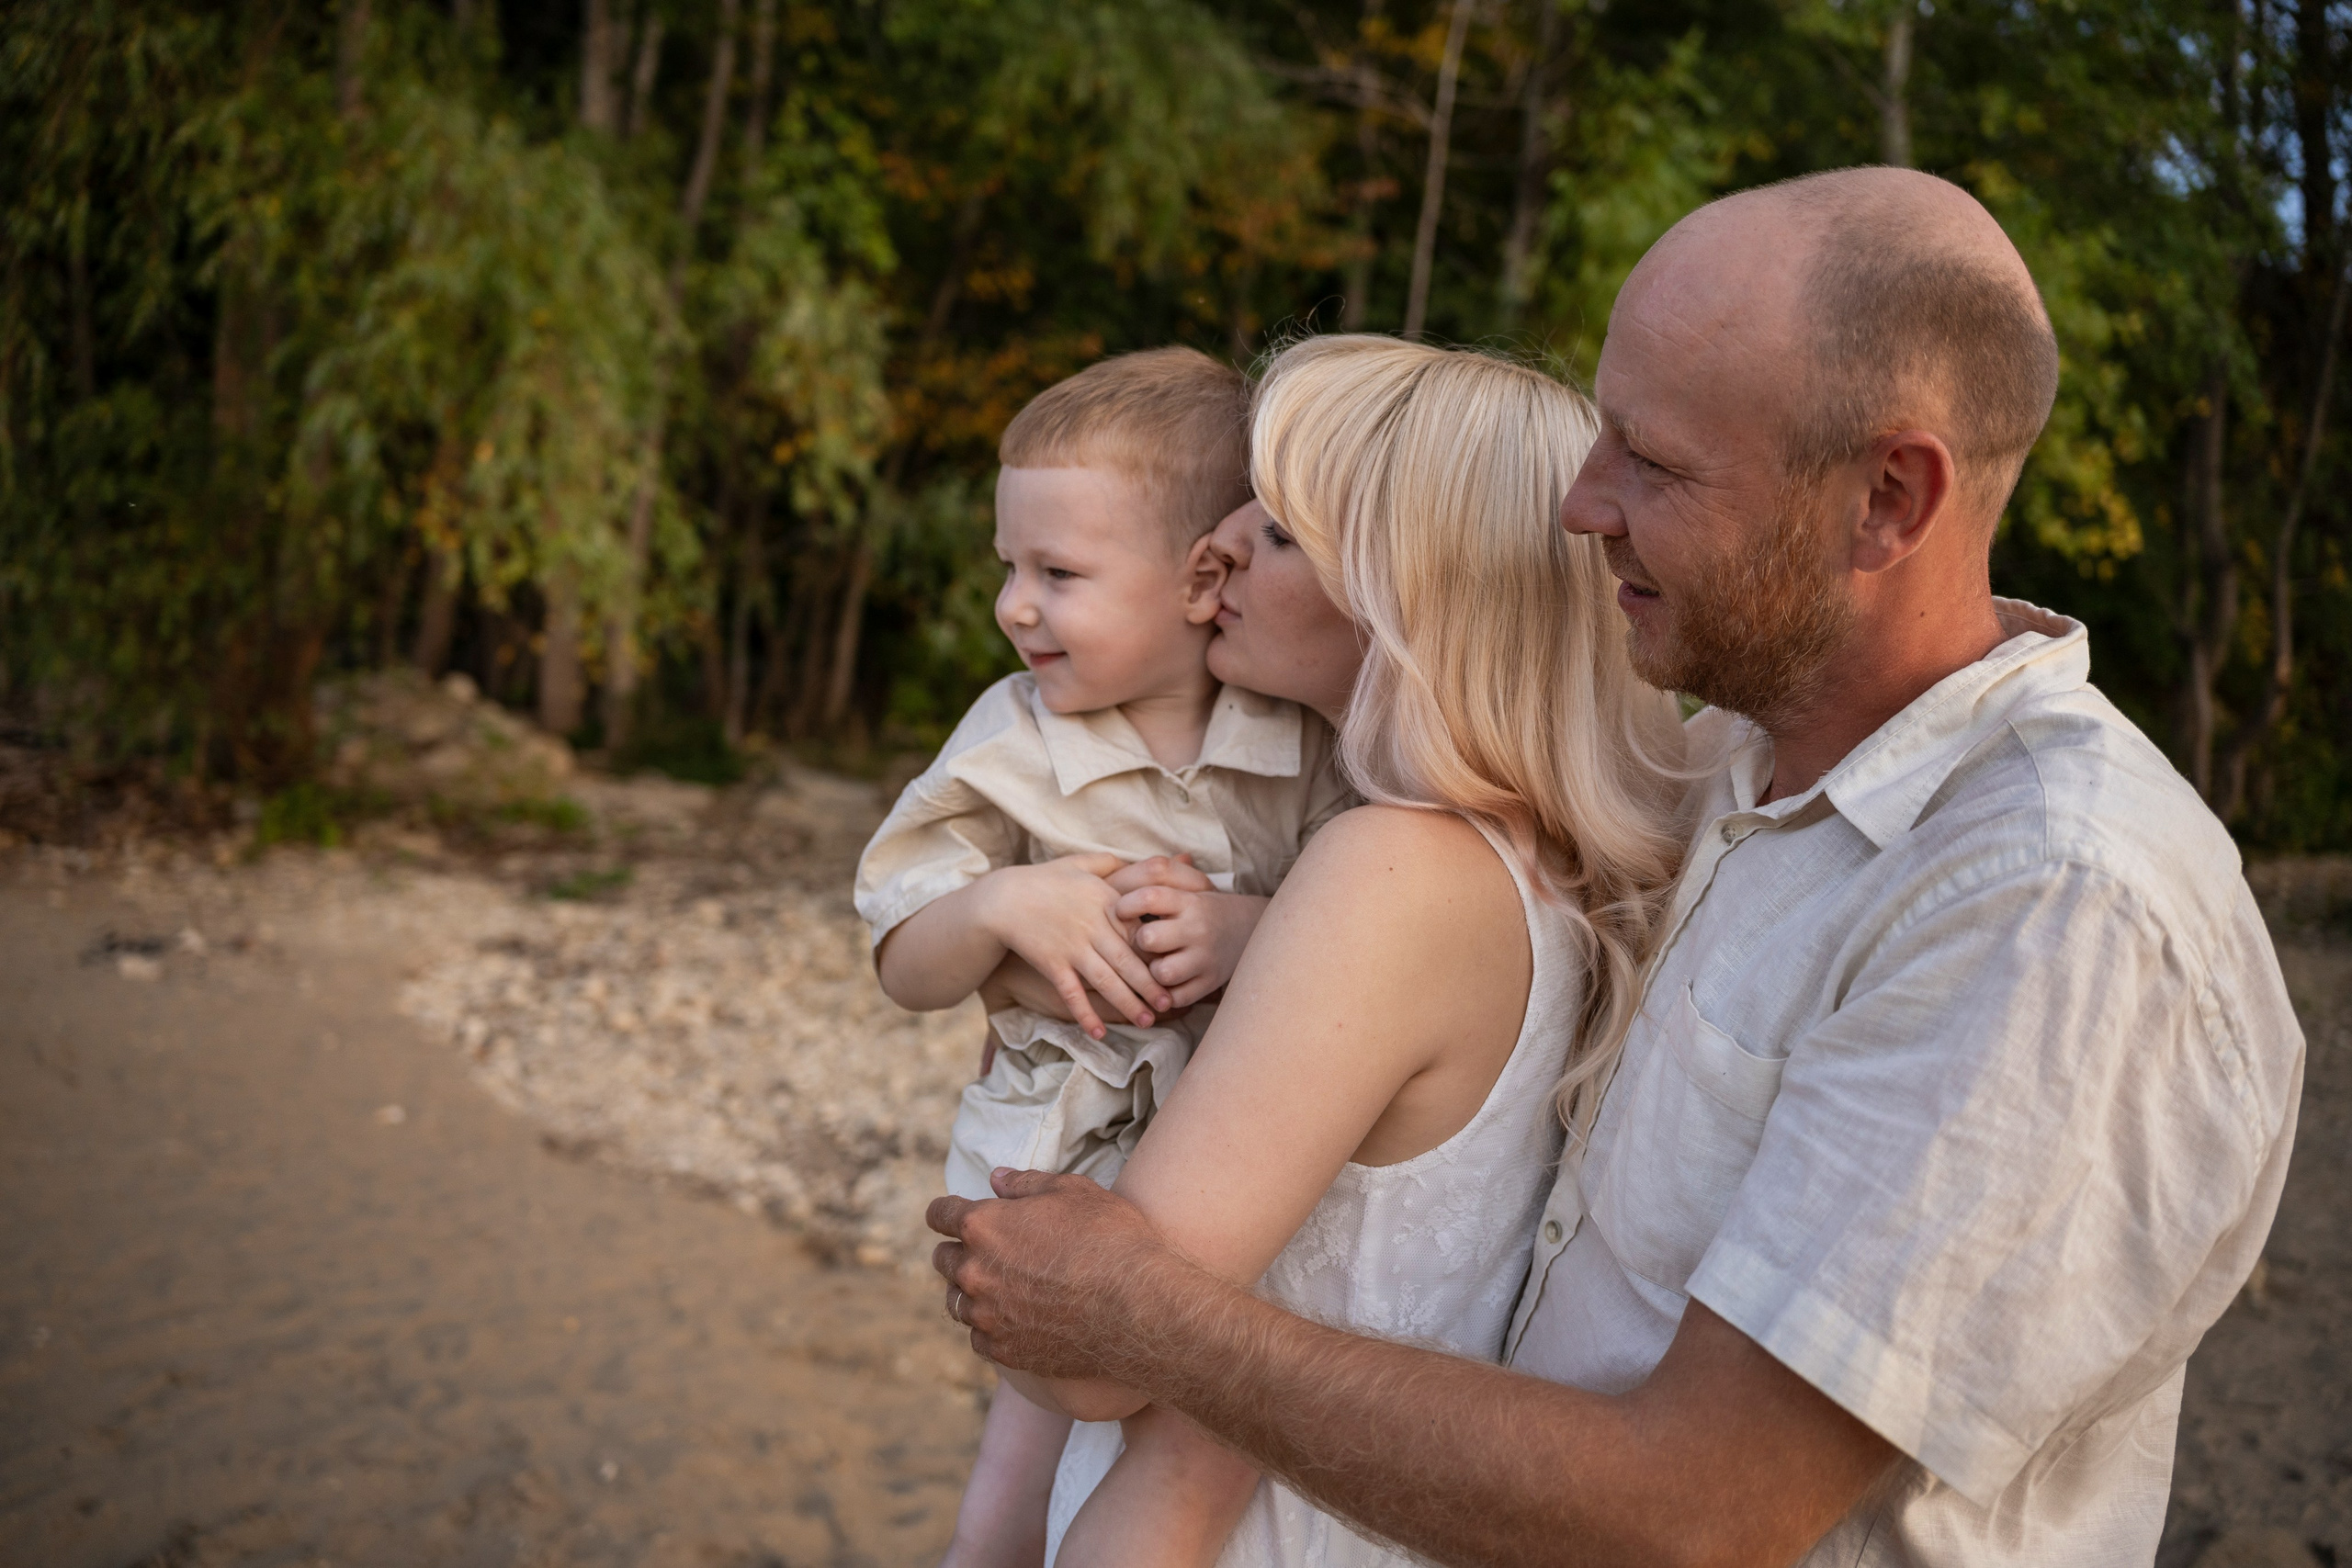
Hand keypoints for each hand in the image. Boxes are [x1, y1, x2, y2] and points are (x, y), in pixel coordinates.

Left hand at [930, 1168, 1202, 1383]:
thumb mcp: (1073, 1192)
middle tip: (986, 1250)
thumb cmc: (1110, 1239)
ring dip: (971, 1292)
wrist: (1138, 1308)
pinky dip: (990, 1328)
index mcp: (983, 1226)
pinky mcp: (1006, 1351)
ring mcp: (987, 1316)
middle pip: (943, 1260)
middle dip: (959, 1251)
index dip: (946, 1211)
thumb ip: (1026, 1183)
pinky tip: (1013, 1320)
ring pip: (957, 1302)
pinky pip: (979, 1338)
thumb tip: (996, 1179)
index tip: (953, 1214)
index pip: (939, 1214)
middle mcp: (975, 1272)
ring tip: (998, 1287)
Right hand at [977, 854, 1171, 1037]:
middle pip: (1129, 960)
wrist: (1003, 898)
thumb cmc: (1044, 880)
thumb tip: (1141, 864)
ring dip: (1128, 1003)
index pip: (1139, 931)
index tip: (1174, 967)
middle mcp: (1092, 926)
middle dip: (1151, 985)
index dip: (1158, 952)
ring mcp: (1072, 947)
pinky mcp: (1052, 964)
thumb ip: (1112, 863)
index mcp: (1105, 901)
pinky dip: (1085, 1014)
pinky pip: (1072, 993)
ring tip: (1147, 1021)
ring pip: (1107, 980)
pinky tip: (1099, 1033)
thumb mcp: (1081, 862)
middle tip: (1170, 1004)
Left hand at [1113, 877, 1270, 1006]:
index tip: (1120, 910)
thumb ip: (1151, 877)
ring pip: (1162, 972)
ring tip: (1154, 965)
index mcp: (1189, 900)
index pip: (1150, 896)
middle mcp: (1198, 928)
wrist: (1250, 928)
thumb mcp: (1185, 886)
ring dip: (1152, 972)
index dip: (1127, 904)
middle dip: (1139, 942)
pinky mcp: (1209, 983)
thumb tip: (1113, 866)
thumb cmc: (1201, 907)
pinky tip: (1165, 984)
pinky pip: (1176, 998)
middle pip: (1149, 938)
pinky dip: (1166, 994)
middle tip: (1139, 942)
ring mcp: (1205, 958)